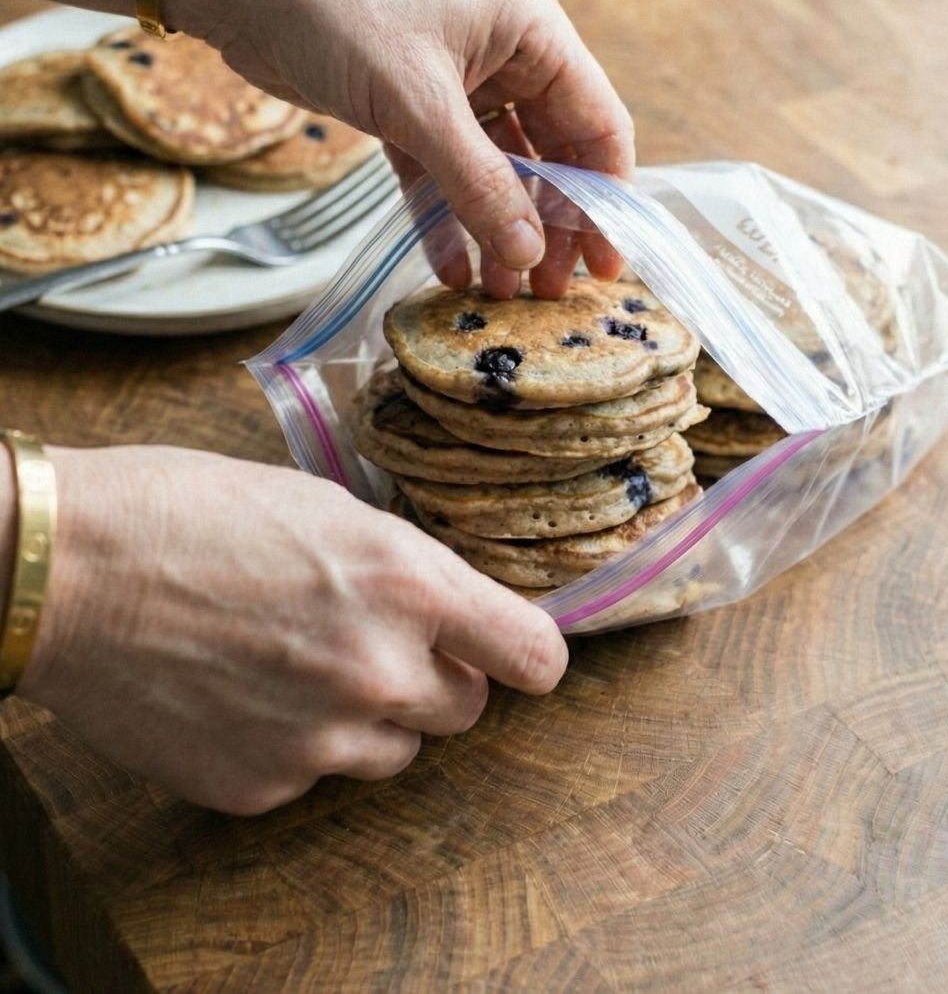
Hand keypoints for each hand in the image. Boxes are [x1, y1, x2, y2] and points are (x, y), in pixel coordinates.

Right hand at [21, 446, 567, 815]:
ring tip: (293, 662)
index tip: (519, 657)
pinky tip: (239, 692)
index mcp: (406, 582)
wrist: (73, 571)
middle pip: (465, 708)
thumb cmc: (189, 510)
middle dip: (432, 676)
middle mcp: (379, 669)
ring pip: (395, 750)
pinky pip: (314, 776)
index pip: (530, 653)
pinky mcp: (262, 786)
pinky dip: (292, 744)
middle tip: (369, 638)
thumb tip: (442, 607)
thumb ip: (398, 568)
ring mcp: (320, 739)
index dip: (528, 656)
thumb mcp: (323, 505)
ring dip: (367, 718)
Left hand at [173, 0, 634, 296]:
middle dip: (551, 222)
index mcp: (530, 29)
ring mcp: (455, 80)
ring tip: (501, 291)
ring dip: (498, 226)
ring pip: (495, 167)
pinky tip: (452, 265)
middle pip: (551, 151)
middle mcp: (503, 53)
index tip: (607, 262)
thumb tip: (530, 254)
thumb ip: (479, 183)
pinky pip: (442, 170)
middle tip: (550, 292)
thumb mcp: (419, 105)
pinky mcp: (407, 104)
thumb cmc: (341, 14)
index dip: (606, 195)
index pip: (596, 121)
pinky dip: (447, 214)